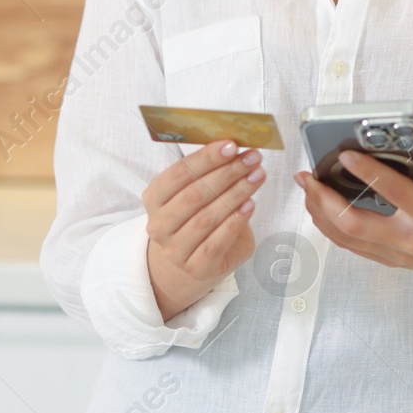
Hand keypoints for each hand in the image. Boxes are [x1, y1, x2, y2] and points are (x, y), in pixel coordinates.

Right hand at [144, 140, 265, 321]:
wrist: (191, 263)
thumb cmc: (198, 218)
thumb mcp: (197, 193)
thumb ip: (209, 172)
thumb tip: (234, 147)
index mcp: (155, 198)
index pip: (178, 173)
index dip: (206, 158)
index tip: (231, 145)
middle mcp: (159, 225)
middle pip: (194, 194)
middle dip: (227, 173)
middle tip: (252, 159)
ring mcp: (175, 250)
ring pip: (207, 218)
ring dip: (236, 193)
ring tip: (257, 176)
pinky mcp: (196, 267)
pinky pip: (217, 241)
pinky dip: (235, 221)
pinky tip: (250, 205)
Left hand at [294, 152, 412, 297]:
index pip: (394, 192)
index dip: (367, 172)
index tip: (345, 154)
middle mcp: (410, 239)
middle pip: (354, 224)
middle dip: (324, 199)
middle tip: (307, 176)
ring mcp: (398, 254)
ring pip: (347, 239)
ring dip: (320, 214)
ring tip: (307, 189)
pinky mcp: (392, 260)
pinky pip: (353, 247)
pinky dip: (331, 227)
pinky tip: (321, 209)